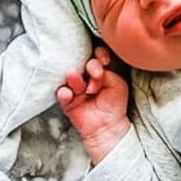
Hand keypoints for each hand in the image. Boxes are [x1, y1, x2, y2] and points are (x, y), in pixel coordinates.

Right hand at [56, 45, 130, 163]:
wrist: (108, 126)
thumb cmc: (114, 104)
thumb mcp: (117, 83)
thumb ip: (107, 72)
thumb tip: (92, 68)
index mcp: (99, 70)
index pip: (97, 54)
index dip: (100, 53)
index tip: (104, 59)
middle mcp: (86, 76)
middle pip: (82, 62)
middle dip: (90, 66)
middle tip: (94, 73)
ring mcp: (75, 87)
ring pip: (71, 77)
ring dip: (75, 78)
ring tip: (82, 85)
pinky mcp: (67, 101)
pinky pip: (62, 94)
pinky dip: (64, 93)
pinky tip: (68, 93)